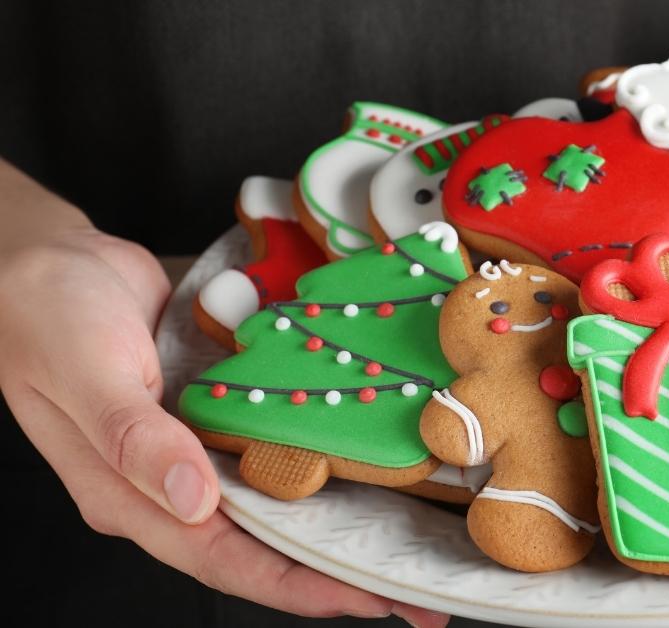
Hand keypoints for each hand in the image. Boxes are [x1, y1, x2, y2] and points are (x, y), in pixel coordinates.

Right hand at [0, 227, 447, 625]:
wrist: (49, 259)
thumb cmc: (48, 314)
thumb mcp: (85, 370)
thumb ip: (133, 436)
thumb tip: (193, 499)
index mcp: (128, 496)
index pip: (223, 560)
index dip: (296, 585)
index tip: (364, 599)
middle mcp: (167, 486)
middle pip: (262, 546)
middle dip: (335, 573)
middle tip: (414, 592)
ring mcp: (194, 452)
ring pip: (275, 503)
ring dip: (339, 524)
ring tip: (409, 538)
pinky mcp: (215, 415)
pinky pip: (273, 450)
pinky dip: (320, 461)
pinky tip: (370, 462)